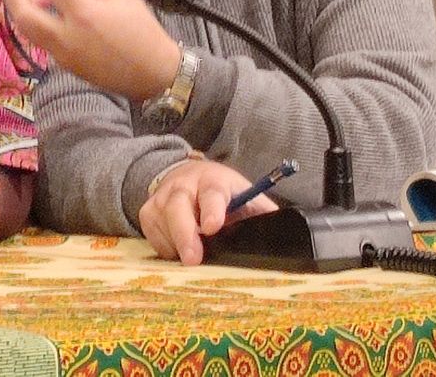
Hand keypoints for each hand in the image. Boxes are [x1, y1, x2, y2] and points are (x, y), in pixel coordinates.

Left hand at [2, 0, 179, 100]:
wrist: (153, 74)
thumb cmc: (141, 30)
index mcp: (83, 12)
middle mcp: (66, 35)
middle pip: (22, 13)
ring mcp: (62, 53)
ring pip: (26, 30)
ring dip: (25, 9)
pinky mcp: (64, 65)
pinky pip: (41, 40)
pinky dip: (40, 23)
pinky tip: (55, 15)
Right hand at [138, 159, 277, 264]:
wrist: (188, 175)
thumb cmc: (224, 195)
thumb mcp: (246, 197)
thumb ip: (262, 213)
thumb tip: (287, 234)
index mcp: (214, 181)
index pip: (212, 193)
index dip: (212, 209)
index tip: (213, 227)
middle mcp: (184, 184)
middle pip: (178, 206)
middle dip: (184, 233)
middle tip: (193, 259)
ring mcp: (162, 196)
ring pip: (162, 221)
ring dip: (174, 243)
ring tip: (189, 258)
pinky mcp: (148, 210)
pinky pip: (151, 232)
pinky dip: (164, 246)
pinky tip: (177, 250)